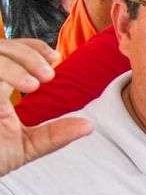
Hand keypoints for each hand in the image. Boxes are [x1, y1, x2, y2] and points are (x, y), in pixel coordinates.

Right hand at [0, 39, 93, 176]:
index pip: (11, 49)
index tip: (55, 58)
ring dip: (11, 65)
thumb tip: (89, 126)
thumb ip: (53, 136)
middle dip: (26, 54)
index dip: (33, 47)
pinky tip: (6, 100)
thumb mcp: (24, 148)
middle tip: (47, 76)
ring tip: (32, 86)